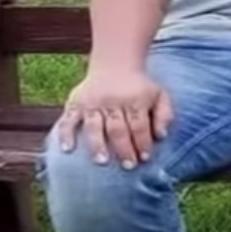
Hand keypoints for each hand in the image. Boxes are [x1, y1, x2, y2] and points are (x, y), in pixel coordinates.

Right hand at [55, 68, 173, 167]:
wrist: (115, 64)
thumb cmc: (140, 87)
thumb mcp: (159, 95)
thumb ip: (164, 114)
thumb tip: (161, 136)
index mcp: (135, 100)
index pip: (139, 125)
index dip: (142, 142)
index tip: (144, 158)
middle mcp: (112, 101)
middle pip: (118, 128)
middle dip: (123, 149)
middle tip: (128, 166)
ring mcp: (92, 103)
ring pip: (94, 126)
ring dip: (97, 145)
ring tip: (101, 161)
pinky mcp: (76, 103)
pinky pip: (68, 119)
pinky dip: (66, 134)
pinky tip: (67, 149)